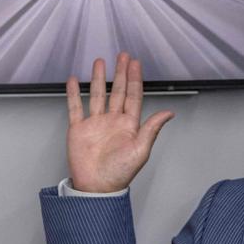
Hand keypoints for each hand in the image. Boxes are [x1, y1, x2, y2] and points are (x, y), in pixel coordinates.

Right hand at [65, 53, 173, 192]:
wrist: (96, 187)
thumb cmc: (119, 173)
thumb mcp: (140, 150)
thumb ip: (152, 129)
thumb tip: (169, 113)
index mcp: (129, 125)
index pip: (133, 96)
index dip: (135, 79)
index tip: (135, 64)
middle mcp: (112, 121)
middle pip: (117, 91)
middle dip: (120, 73)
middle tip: (123, 56)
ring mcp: (95, 124)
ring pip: (97, 95)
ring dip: (99, 78)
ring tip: (100, 62)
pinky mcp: (79, 129)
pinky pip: (76, 107)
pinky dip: (74, 94)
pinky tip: (75, 82)